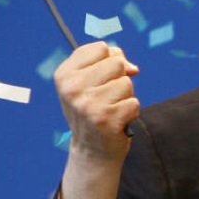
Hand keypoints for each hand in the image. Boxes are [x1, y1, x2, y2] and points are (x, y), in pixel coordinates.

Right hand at [54, 41, 139, 162]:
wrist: (92, 150)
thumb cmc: (94, 110)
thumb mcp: (89, 82)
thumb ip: (108, 62)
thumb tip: (132, 68)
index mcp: (64, 74)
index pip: (101, 48)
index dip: (110, 61)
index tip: (103, 77)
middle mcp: (72, 88)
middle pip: (117, 63)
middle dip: (119, 79)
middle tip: (108, 97)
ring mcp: (88, 104)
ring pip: (127, 83)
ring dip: (125, 97)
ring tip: (112, 109)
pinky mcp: (106, 120)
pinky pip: (134, 103)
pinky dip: (131, 112)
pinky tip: (118, 121)